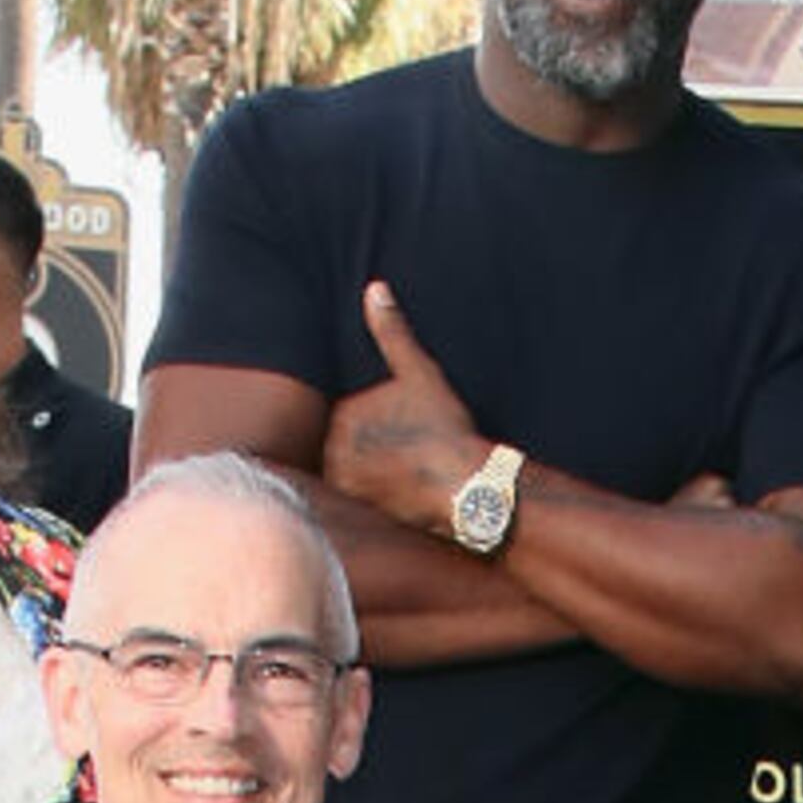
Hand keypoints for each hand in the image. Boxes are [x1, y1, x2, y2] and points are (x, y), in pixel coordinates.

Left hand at [319, 281, 490, 530]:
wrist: (466, 487)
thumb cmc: (446, 428)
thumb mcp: (420, 374)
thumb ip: (392, 333)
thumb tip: (375, 289)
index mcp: (344, 414)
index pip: (352, 420)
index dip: (382, 426)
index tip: (411, 434)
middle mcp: (336, 450)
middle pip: (348, 449)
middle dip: (373, 452)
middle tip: (412, 458)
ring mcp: (347, 483)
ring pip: (354, 474)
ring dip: (373, 476)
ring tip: (409, 477)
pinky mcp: (361, 513)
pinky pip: (362, 502)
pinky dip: (377, 498)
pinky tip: (403, 496)